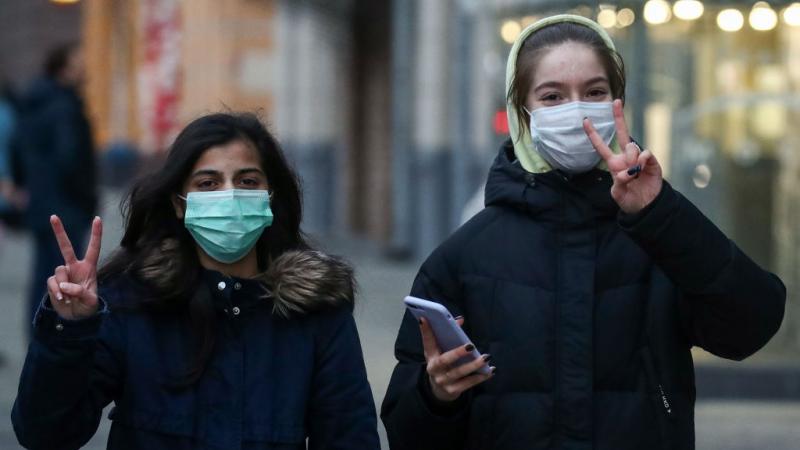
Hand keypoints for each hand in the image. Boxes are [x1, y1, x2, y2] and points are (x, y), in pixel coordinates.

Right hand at [46, 215, 102, 320]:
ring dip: (64, 286)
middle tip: (53, 216)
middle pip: (66, 247)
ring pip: (60, 271)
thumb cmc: (87, 306)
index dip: (96, 234)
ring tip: (70, 298)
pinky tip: (63, 299)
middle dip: (59, 232)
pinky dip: (57, 292)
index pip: (93, 248)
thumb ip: (81, 293)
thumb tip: (66, 285)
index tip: (97, 218)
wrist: (75, 316)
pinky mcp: (53, 282)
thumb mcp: (90, 301)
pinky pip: (53, 283)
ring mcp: (63, 274)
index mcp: (89, 267)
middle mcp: (75, 267)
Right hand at [420, 317, 494, 402]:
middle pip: (445, 360)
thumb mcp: (441, 352)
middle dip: (458, 352)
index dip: (426, 331)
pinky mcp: (452, 390)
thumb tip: (461, 320)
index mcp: (430, 356)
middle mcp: (434, 369)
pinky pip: (468, 384)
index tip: (424, 318)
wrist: (439, 390)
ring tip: (486, 357)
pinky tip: (490, 371)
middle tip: (470, 346)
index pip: (427, 342)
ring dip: (474, 365)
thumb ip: (450, 336)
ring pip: (459, 372)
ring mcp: (443, 381)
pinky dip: (480, 377)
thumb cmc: (443, 365)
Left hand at [583, 99, 662, 213]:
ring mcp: (639, 158)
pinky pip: (645, 153)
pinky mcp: (651, 161)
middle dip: (619, 117)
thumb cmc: (629, 199)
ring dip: (630, 160)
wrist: (646, 206)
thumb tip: (628, 171)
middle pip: (622, 133)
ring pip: (632, 146)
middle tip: (616, 102)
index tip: (585, 120)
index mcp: (614, 163)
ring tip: (633, 175)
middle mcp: (626, 157)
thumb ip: (619, 182)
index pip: (601, 146)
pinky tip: (640, 170)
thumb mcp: (617, 193)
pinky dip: (641, 161)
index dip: (593, 134)